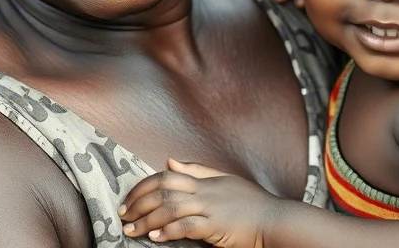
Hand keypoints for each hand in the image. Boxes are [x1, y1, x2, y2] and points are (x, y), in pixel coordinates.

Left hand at [119, 160, 280, 246]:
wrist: (275, 220)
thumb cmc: (252, 204)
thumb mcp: (225, 180)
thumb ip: (198, 170)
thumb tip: (170, 160)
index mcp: (205, 179)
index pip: (167, 175)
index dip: (144, 186)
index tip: (129, 198)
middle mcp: (204, 191)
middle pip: (163, 189)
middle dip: (138, 202)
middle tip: (123, 214)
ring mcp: (210, 208)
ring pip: (170, 207)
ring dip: (146, 220)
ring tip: (131, 230)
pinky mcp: (216, 226)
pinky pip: (187, 226)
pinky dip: (169, 232)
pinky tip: (156, 238)